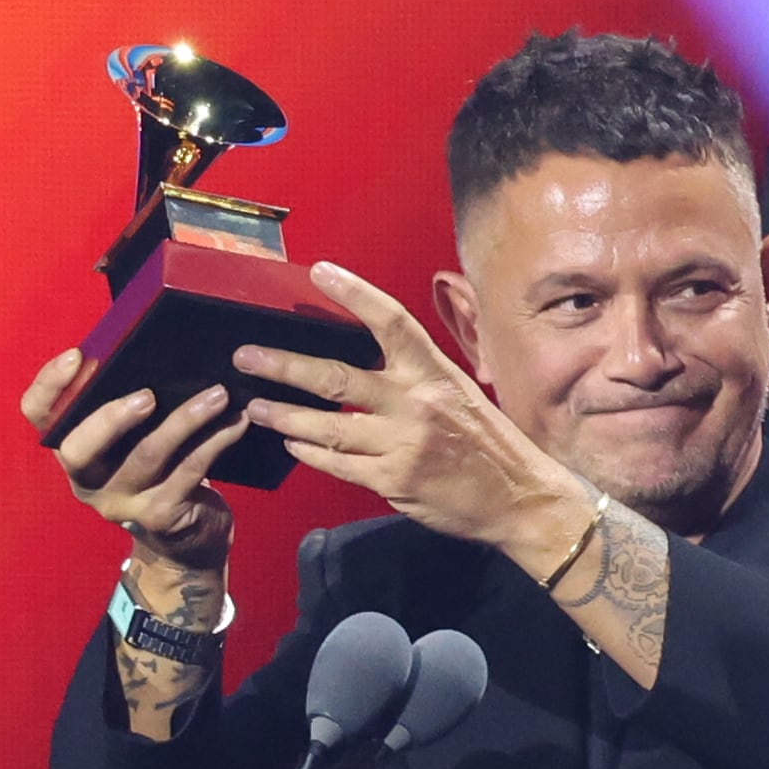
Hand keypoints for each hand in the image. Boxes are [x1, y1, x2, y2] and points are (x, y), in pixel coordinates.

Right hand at [19, 349, 250, 568]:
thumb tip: (154, 348)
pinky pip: (190, 470)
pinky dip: (216, 441)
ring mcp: (122, 503)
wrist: (187, 538)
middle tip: (148, 394)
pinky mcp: (161, 515)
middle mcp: (86, 480)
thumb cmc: (159, 470)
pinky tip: (237, 421)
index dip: (50, 386)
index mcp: (72, 449)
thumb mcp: (134, 439)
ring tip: (217, 394)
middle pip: (79, 449)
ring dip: (185, 420)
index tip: (78, 355)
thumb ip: (128, 404)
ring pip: (146, 456)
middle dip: (110, 418)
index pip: (39, 416)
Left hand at [237, 263, 583, 545]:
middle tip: (246, 358)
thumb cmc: (488, 443)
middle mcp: (416, 403)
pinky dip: (310, 453)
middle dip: (284, 367)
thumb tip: (363, 360)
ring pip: (326, 426)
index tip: (319, 271)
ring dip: (284, 416)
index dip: (354, 293)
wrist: (521, 497)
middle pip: (335, 378)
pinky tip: (292, 444)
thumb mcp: (460, 394)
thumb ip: (415, 377)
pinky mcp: (393, 481)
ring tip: (256, 408)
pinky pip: (338, 463)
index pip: (390, 321)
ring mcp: (403, 444)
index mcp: (435, 373)